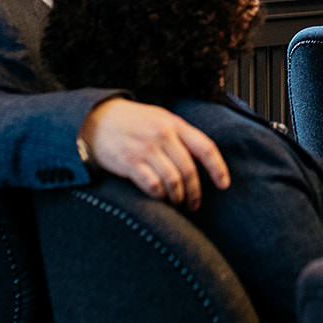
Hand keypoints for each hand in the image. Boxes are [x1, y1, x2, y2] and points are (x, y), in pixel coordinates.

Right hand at [80, 98, 230, 210]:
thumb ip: (180, 135)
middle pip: (189, 170)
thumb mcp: (160, 118)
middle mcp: (163, 135)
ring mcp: (146, 149)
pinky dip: (158, 196)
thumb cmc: (133, 121)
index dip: (218, 168)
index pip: (205, 148)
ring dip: (177, 197)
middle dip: (194, 192)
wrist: (97, 119)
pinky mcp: (129, 162)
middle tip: (194, 204)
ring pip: (172, 181)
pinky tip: (159, 198)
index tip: (224, 185)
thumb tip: (201, 158)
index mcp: (175, 124)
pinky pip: (152, 185)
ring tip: (177, 202)